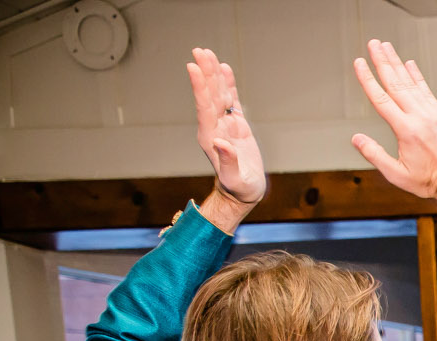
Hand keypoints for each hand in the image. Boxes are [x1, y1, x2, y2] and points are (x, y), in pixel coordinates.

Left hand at [187, 49, 264, 217]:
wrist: (243, 192)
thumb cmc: (240, 188)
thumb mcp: (235, 179)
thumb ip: (228, 161)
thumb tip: (220, 142)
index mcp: (210, 137)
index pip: (203, 107)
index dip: (199, 87)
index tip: (194, 68)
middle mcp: (214, 127)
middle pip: (208, 95)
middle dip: (204, 73)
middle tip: (200, 52)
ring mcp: (224, 124)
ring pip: (217, 94)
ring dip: (213, 74)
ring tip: (208, 53)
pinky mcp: (235, 125)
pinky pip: (230, 101)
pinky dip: (228, 85)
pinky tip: (225, 70)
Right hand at [351, 40, 436, 215]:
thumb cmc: (428, 181)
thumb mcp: (396, 174)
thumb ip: (374, 155)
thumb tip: (356, 138)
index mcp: (406, 130)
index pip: (381, 99)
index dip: (368, 79)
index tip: (359, 62)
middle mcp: (420, 117)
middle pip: (396, 83)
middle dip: (383, 61)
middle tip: (373, 43)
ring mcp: (433, 114)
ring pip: (411, 83)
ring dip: (397, 63)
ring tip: (387, 47)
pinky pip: (427, 91)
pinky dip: (417, 76)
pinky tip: (410, 64)